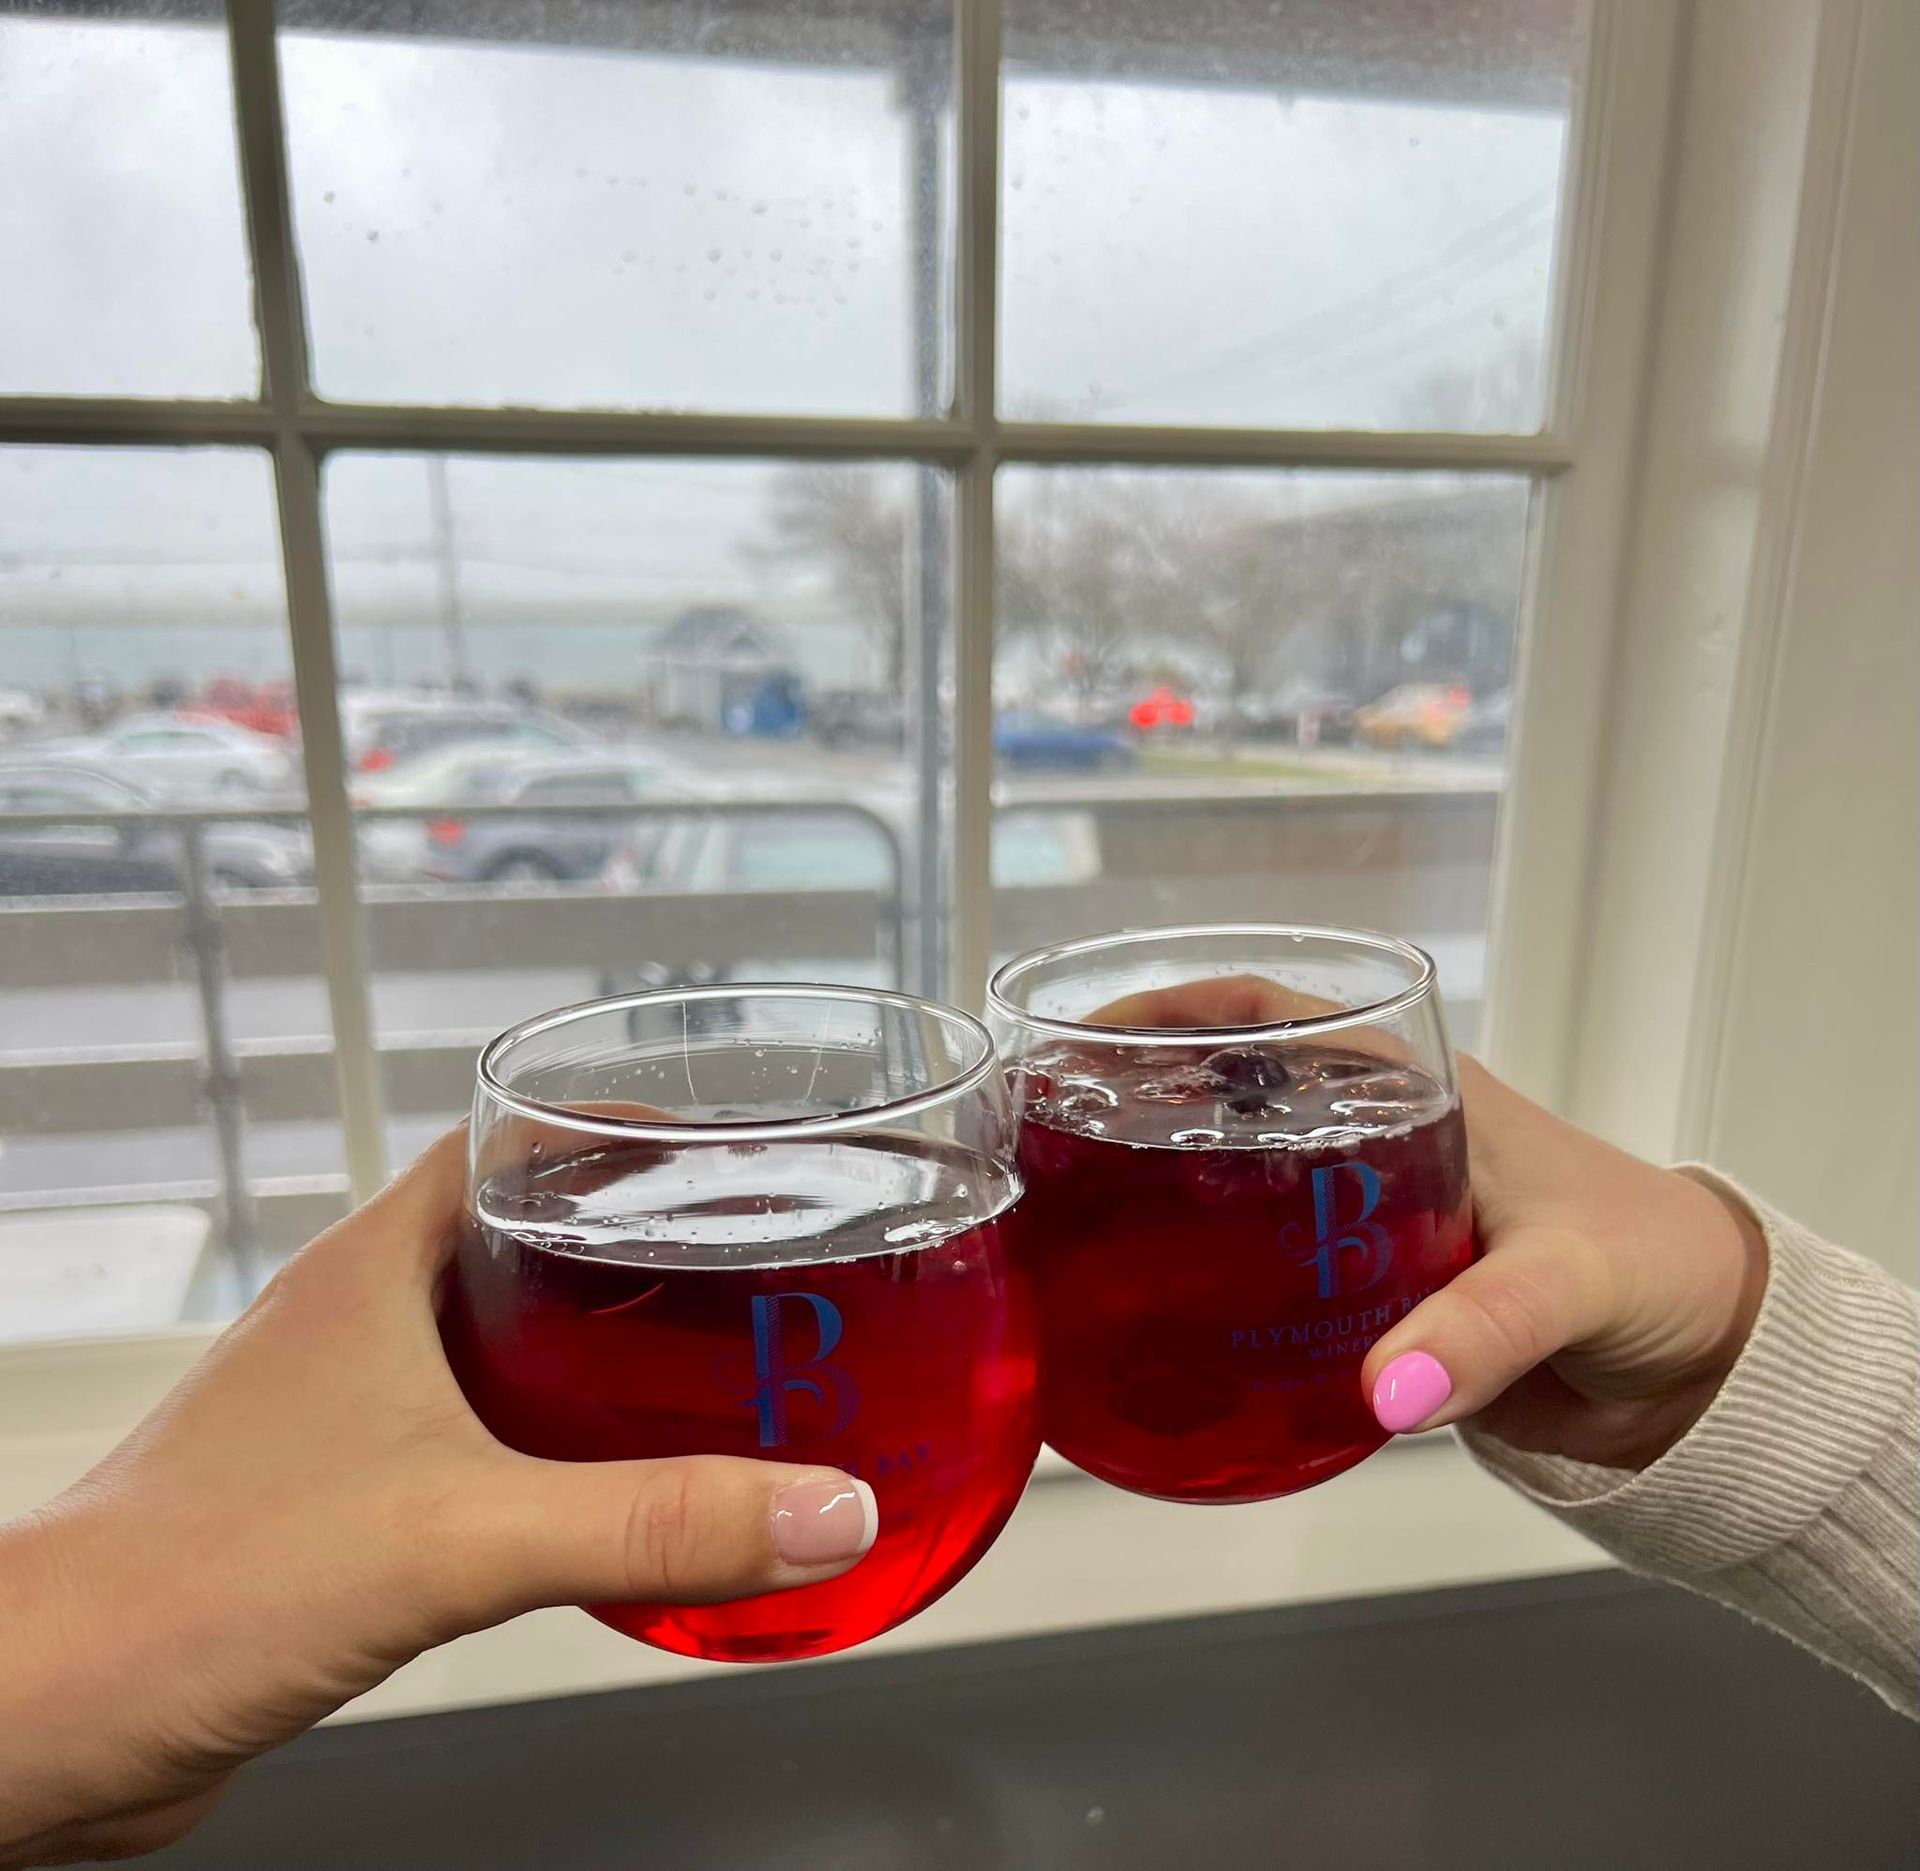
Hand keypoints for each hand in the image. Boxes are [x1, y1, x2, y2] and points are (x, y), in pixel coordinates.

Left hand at [0, 1131, 874, 1866]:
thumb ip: (653, 1519)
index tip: (709, 1138)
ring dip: (591, 1353)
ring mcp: (341, 1411)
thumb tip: (818, 1507)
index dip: (610, 1125)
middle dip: (631, 1245)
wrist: (48, 1717)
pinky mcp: (339, 1503)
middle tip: (738, 1265)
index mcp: (374, 1268)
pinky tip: (601, 1501)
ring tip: (699, 1377)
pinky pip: (469, 1443)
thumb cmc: (187, 1584)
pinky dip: (546, 1450)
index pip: (504, 1137)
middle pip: (518, 1237)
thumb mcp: (463, 1534)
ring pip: (494, 1344)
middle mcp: (357, 1323)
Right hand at [1089, 977, 1768, 1471]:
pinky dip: (1206, 1281)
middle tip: (1049, 1136)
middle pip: (1225, 1092)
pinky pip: (1266, 1270)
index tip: (1084, 1032)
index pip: (1266, 1012)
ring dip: (1158, 1188)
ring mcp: (1362, 1214)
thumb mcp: (1567, 1280)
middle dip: (1134, 1099)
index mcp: (1413, 1086)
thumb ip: (1479, 1333)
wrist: (1698, 1362)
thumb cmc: (1655, 1268)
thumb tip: (1383, 1395)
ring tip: (1068, 1220)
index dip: (1169, 1008)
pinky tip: (1151, 1321)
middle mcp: (1373, 1135)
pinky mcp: (1366, 1293)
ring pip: (1235, 1180)